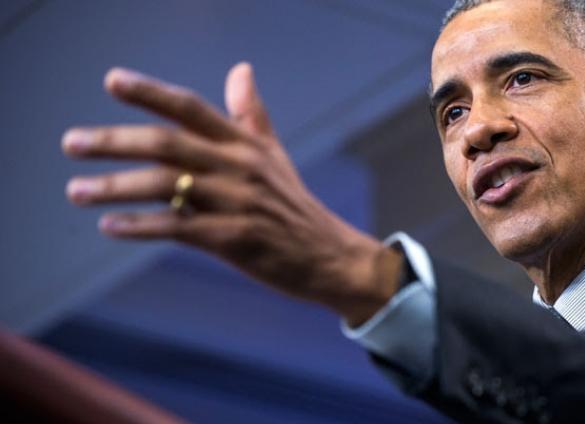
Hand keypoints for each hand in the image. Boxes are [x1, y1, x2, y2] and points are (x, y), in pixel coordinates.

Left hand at [63, 63, 400, 324]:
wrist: (328, 256)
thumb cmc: (294, 206)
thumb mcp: (274, 156)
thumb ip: (250, 114)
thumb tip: (241, 69)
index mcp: (245, 144)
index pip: (192, 108)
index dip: (152, 92)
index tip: (112, 81)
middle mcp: (240, 167)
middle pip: (168, 144)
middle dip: (115, 141)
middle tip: (71, 143)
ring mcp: (238, 203)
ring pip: (167, 186)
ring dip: (116, 188)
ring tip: (76, 192)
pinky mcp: (236, 240)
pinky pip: (179, 228)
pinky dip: (141, 227)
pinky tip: (111, 226)